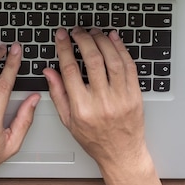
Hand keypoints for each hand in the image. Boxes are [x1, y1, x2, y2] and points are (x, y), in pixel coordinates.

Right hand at [43, 27, 151, 177]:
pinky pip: (129, 66)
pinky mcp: (135, 95)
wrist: (122, 153)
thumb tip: (48, 71)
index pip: (70, 70)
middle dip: (83, 39)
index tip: (62, 36)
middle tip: (77, 31)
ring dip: (102, 40)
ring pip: (113, 60)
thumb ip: (57, 93)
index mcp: (82, 108)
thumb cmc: (94, 139)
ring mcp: (121, 97)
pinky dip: (121, 49)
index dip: (64, 48)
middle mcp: (102, 101)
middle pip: (93, 60)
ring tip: (94, 31)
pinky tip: (113, 39)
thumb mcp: (68, 120)